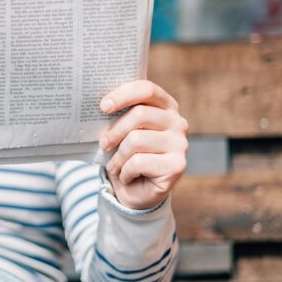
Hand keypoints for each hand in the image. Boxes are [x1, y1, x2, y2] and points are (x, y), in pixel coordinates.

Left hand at [99, 81, 187, 210]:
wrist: (136, 192)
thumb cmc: (126, 155)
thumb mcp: (121, 131)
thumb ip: (118, 114)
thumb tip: (101, 104)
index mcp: (165, 106)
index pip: (147, 89)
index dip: (123, 95)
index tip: (103, 107)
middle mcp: (178, 122)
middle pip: (139, 114)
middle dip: (114, 131)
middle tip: (103, 144)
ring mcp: (180, 144)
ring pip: (136, 140)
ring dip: (118, 156)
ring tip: (115, 165)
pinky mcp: (177, 166)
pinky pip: (139, 162)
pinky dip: (125, 171)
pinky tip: (126, 176)